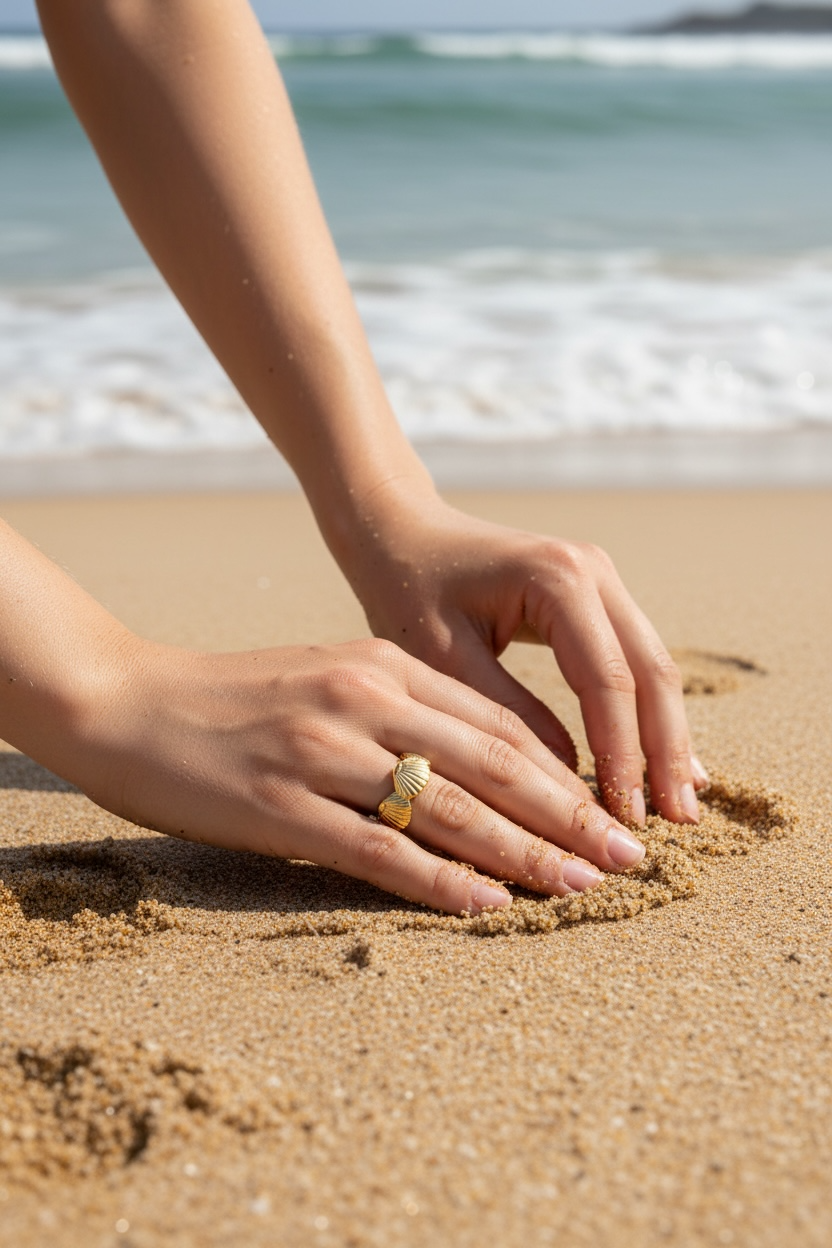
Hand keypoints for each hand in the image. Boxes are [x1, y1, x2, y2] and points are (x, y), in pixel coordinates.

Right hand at [77, 636, 647, 915]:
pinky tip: (488, 906)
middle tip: (627, 857)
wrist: (127, 701)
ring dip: (524, 853)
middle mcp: (362, 699)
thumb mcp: (327, 674)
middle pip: (492, 764)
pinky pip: (378, 849)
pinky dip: (441, 881)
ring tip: (581, 886)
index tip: (612, 810)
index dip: (565, 771)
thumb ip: (400, 708)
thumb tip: (481, 766)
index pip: (497, 723)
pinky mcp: (281, 805)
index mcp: (381, 664)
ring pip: (449, 807)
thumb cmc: (233, 697)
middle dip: (569, 815)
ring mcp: (321, 751)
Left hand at [342, 494, 705, 828]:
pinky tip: (668, 763)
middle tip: (678, 823)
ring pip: (653, 668)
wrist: (401, 534)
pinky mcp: (598, 597)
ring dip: (668, 738)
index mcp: (557, 579)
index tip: (626, 815)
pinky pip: (635, 661)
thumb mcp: (443, 658)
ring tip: (682, 807)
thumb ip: (505, 715)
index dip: (623, 753)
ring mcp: (603, 580)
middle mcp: (594, 571)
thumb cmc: (407, 591)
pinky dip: (650, 714)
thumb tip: (568, 782)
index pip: (608, 680)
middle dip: (666, 752)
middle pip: (651, 673)